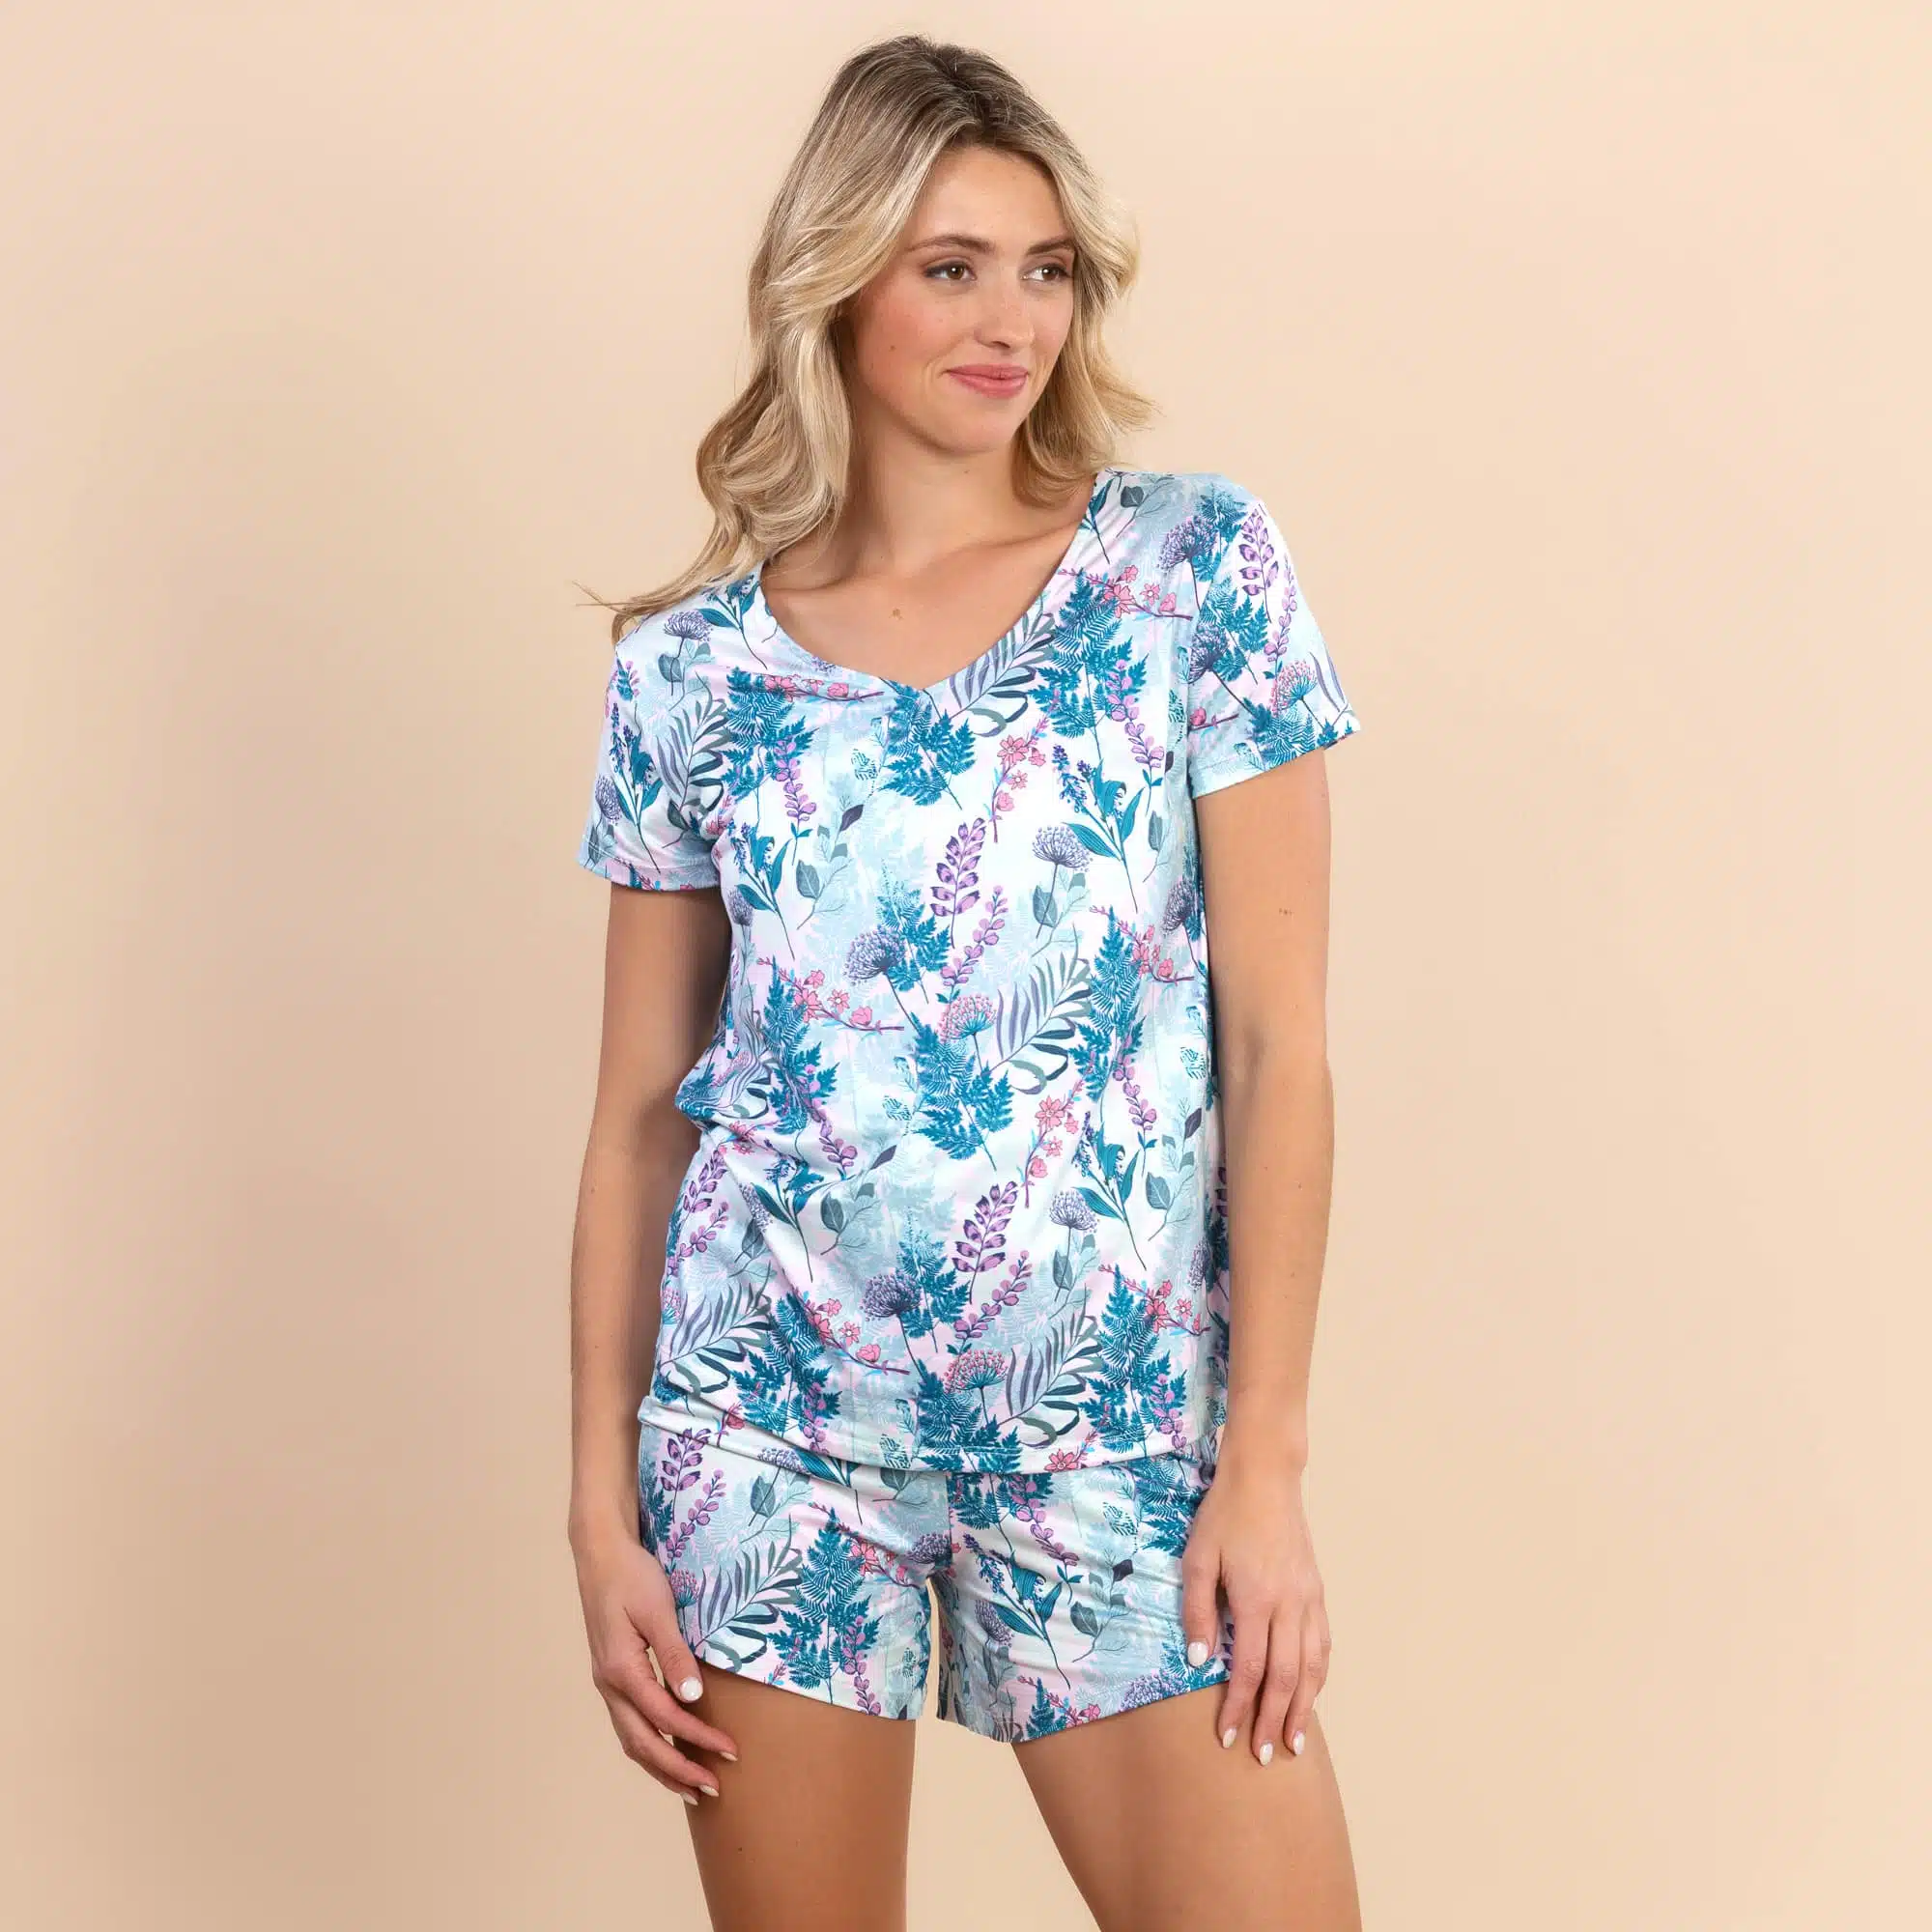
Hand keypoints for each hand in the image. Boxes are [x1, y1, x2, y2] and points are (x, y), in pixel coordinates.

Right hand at [572, 1523, 739, 1803]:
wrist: (600, 1554)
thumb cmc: (632, 1576)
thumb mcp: (658, 1609)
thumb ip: (674, 1653)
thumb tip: (692, 1698)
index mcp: (621, 1670)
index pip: (666, 1718)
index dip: (698, 1739)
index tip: (730, 1751)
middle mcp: (609, 1685)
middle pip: (643, 1743)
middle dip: (679, 1771)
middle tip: (714, 1789)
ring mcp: (607, 1683)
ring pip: (632, 1740)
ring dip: (662, 1767)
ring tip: (692, 1788)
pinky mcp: (611, 1676)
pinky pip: (629, 1724)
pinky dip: (649, 1746)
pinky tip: (667, 1753)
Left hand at [1179, 1441, 1331, 1764]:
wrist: (1265, 1478)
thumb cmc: (1224, 1515)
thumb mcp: (1198, 1557)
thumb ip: (1197, 1611)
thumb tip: (1198, 1662)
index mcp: (1256, 1599)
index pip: (1248, 1669)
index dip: (1239, 1707)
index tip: (1228, 1737)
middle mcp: (1288, 1605)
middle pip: (1285, 1677)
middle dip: (1274, 1720)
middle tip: (1265, 1757)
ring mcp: (1308, 1599)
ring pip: (1311, 1666)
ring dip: (1302, 1707)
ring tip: (1294, 1741)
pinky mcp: (1317, 1591)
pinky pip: (1322, 1644)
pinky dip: (1318, 1676)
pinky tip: (1310, 1693)